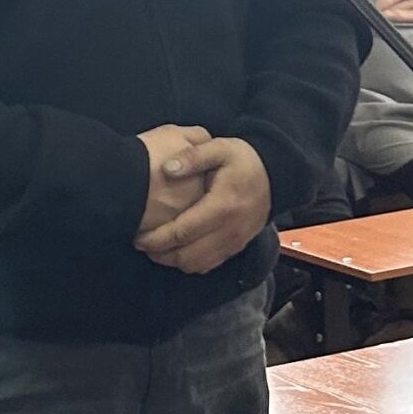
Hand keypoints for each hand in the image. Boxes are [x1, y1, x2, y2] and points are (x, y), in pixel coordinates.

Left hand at [135, 136, 271, 274]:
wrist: (275, 176)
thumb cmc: (244, 161)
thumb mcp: (220, 148)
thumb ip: (193, 156)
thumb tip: (166, 168)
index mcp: (222, 207)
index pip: (182, 232)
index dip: (156, 239)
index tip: (137, 236)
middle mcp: (229, 230)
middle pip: (186, 256)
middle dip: (160, 254)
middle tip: (140, 243)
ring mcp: (234, 242)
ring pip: (196, 265)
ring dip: (172, 261)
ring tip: (155, 248)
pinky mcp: (236, 248)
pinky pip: (208, 265)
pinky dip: (189, 263)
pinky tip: (176, 250)